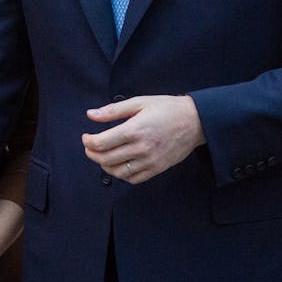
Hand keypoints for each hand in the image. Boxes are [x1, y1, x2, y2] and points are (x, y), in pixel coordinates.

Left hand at [81, 94, 204, 183]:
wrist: (195, 121)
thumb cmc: (167, 109)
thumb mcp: (139, 102)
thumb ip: (113, 110)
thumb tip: (91, 115)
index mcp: (134, 130)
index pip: (101, 143)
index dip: (88, 142)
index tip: (86, 137)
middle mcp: (141, 148)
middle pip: (105, 159)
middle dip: (92, 154)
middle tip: (89, 147)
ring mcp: (149, 161)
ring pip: (117, 172)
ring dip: (104, 166)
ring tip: (102, 156)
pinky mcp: (157, 169)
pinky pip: (133, 179)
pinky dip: (121, 175)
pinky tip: (119, 165)